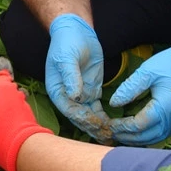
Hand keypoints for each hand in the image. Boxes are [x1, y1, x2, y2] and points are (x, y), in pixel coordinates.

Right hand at [45, 14, 111, 141]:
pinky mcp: (92, 91)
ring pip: (89, 116)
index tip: (95, 123)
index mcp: (57, 90)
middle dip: (92, 127)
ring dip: (98, 127)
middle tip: (106, 136)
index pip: (69, 109)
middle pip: (79, 117)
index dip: (82, 117)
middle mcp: (67, 97)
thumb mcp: (67, 58)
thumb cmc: (66, 43)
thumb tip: (74, 95)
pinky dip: (104, 118)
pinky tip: (112, 128)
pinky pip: (98, 109)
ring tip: (111, 138)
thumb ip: (71, 76)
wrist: (76, 32)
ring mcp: (80, 95)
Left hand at [107, 45, 170, 145]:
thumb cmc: (170, 64)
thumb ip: (130, 88)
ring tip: (121, 136)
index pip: (140, 124)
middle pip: (147, 136)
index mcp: (165, 106)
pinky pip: (162, 134)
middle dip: (127, 137)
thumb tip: (114, 103)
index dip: (123, 126)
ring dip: (138, 140)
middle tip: (111, 133)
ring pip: (156, 139)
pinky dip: (148, 137)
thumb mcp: (147, 71)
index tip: (110, 123)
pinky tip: (137, 134)